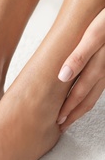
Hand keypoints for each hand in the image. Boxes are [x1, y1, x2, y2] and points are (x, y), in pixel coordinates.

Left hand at [57, 9, 104, 131]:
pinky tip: (84, 97)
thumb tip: (63, 76)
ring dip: (83, 107)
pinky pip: (100, 84)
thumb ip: (79, 56)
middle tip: (62, 125)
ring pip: (96, 93)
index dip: (69, 109)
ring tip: (71, 116)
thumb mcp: (94, 35)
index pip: (80, 94)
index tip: (58, 120)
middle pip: (89, 98)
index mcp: (100, 67)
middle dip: (74, 114)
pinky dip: (91, 95)